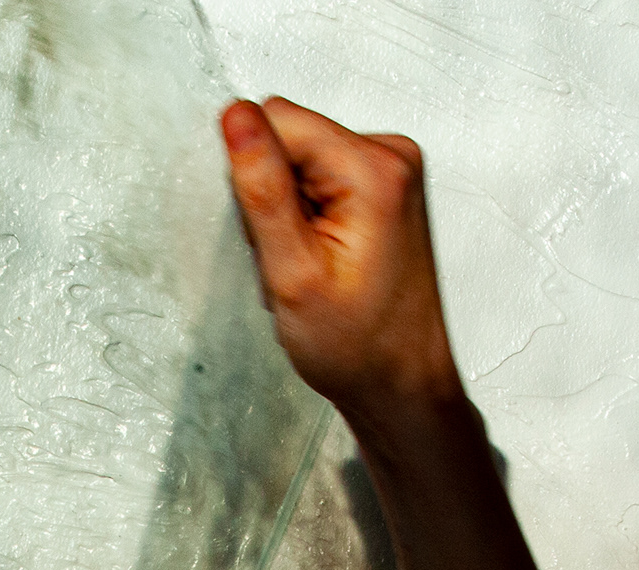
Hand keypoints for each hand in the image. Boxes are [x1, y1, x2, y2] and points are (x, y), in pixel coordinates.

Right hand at [220, 97, 461, 433]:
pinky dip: (308, 222)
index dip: (256, 179)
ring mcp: (391, 170)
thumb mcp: (293, 272)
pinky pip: (319, 182)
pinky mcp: (384, 188)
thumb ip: (262, 189)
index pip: (277, 121)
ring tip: (311, 268)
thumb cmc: (359, 346)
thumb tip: (236, 117)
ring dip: (289, 217)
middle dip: (274, 201)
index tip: (277, 237)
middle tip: (294, 262)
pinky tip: (322, 262)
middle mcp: (391, 155)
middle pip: (290, 139)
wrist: (402, 383)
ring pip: (299, 164)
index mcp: (374, 168)